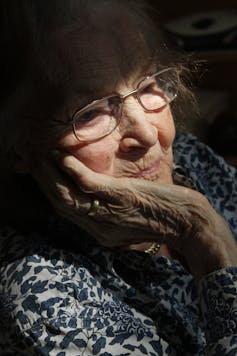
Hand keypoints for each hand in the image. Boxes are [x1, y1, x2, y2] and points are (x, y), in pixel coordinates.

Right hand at [32, 152, 236, 279]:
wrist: (189, 223)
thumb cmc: (161, 215)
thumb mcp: (129, 217)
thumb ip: (109, 209)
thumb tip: (93, 191)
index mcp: (100, 232)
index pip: (66, 211)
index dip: (49, 190)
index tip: (39, 172)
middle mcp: (98, 227)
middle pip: (60, 204)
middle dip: (42, 180)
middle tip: (29, 159)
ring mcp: (108, 214)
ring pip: (67, 196)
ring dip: (49, 175)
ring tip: (38, 156)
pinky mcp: (121, 199)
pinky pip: (88, 186)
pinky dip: (71, 171)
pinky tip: (61, 158)